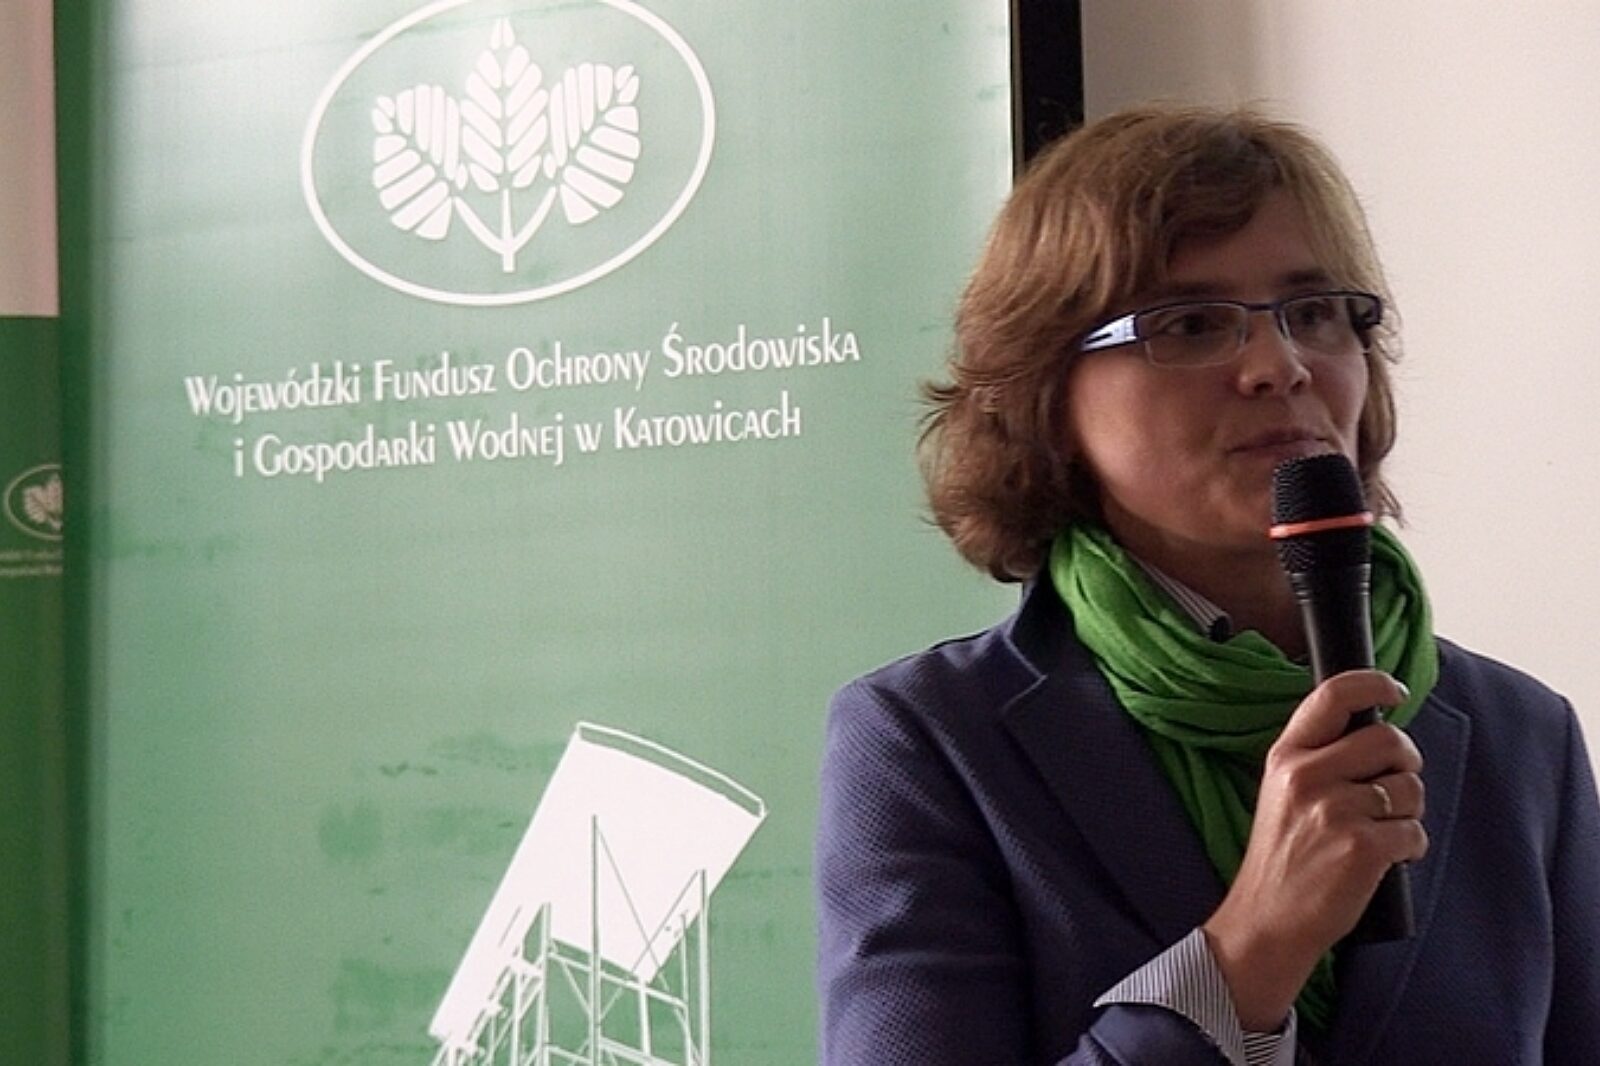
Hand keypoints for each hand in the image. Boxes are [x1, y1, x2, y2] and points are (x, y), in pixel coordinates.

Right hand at [1202, 669, 1426, 1029]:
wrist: (1266, 921)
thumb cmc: (1282, 860)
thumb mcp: (1280, 794)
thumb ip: (1318, 759)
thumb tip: (1380, 735)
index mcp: (1285, 756)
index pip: (1332, 696)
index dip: (1373, 684)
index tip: (1393, 691)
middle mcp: (1306, 775)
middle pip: (1388, 739)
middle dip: (1406, 763)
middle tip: (1395, 788)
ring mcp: (1333, 810)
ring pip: (1409, 788)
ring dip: (1409, 811)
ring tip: (1383, 832)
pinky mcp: (1361, 846)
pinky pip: (1414, 832)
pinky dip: (1411, 848)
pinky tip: (1387, 860)